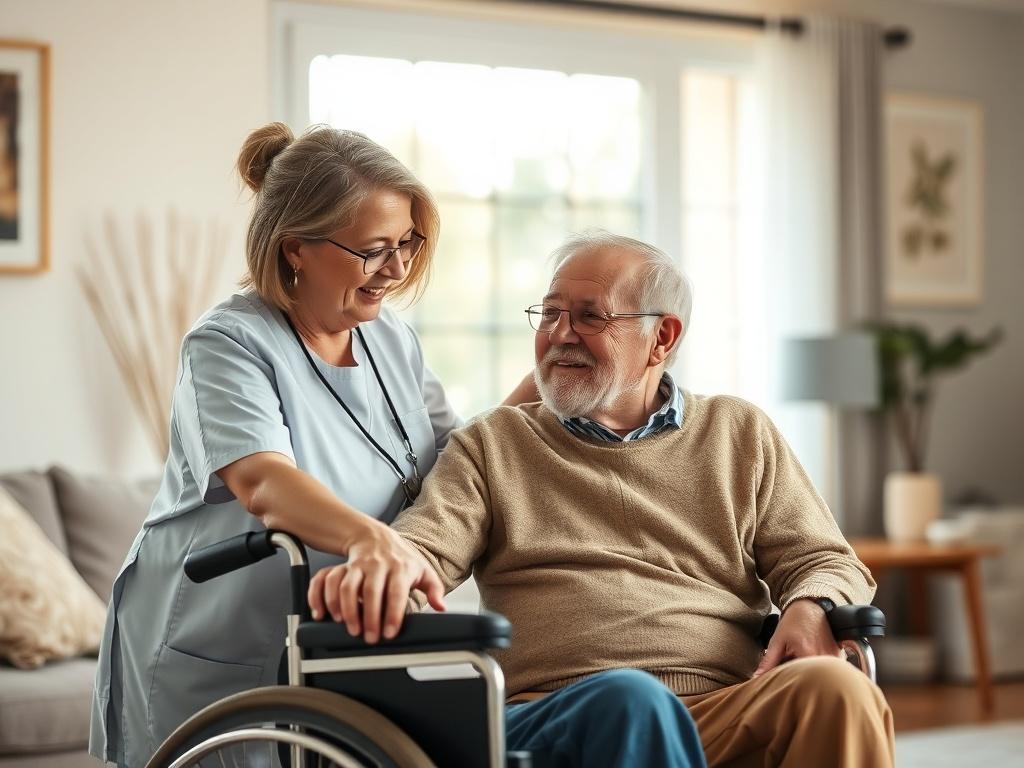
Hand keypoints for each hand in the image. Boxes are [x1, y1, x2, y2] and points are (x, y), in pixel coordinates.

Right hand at [307, 521, 445, 643]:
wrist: (375, 536)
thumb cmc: (400, 558)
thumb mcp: (422, 570)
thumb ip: (434, 589)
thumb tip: (441, 606)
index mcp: (401, 568)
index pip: (396, 592)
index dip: (392, 614)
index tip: (389, 633)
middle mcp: (379, 565)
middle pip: (371, 592)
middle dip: (369, 618)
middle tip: (370, 638)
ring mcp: (360, 565)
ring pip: (348, 587)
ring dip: (347, 610)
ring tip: (351, 629)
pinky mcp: (344, 567)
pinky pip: (330, 581)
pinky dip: (327, 599)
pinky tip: (328, 615)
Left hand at [752, 599, 842, 677]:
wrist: (810, 606)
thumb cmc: (794, 621)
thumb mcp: (778, 640)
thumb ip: (768, 661)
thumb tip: (757, 677)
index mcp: (809, 653)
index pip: (798, 679)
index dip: (789, 680)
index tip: (783, 675)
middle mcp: (825, 657)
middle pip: (810, 678)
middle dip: (799, 676)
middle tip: (791, 662)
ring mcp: (836, 657)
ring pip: (819, 675)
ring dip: (810, 672)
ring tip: (801, 658)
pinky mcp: (841, 657)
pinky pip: (828, 670)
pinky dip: (818, 668)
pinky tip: (811, 657)